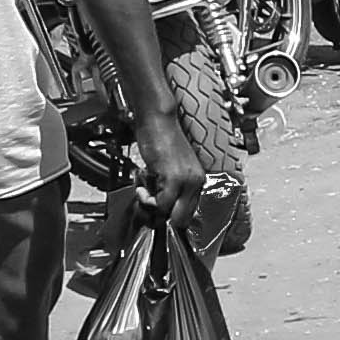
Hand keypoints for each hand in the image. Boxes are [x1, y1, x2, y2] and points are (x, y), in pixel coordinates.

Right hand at [130, 104, 214, 231]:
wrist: (158, 120)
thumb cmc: (161, 140)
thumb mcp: (170, 168)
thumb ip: (170, 187)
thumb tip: (159, 209)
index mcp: (198, 180)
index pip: (188, 213)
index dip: (169, 215)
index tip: (155, 210)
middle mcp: (196, 182)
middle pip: (181, 219)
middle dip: (160, 217)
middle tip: (147, 204)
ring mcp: (187, 180)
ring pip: (169, 214)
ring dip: (151, 207)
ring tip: (143, 191)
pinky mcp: (174, 178)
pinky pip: (160, 204)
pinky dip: (146, 200)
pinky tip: (141, 187)